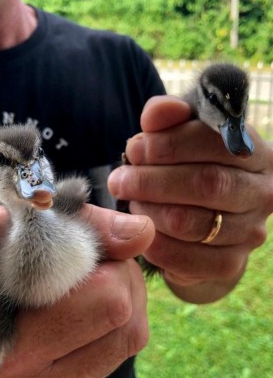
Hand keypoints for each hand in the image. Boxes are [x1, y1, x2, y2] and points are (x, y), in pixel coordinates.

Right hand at [0, 205, 154, 377]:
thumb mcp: (9, 233)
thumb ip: (79, 225)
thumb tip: (143, 231)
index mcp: (13, 345)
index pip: (108, 298)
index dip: (110, 257)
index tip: (92, 239)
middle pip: (127, 318)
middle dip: (120, 275)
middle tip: (91, 258)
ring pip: (133, 334)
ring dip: (124, 294)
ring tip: (90, 278)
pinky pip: (122, 346)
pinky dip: (118, 315)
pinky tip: (89, 303)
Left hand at [108, 95, 272, 302]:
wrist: (205, 214)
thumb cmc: (191, 165)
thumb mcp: (181, 133)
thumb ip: (169, 117)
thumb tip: (154, 114)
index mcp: (254, 153)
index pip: (216, 142)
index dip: (169, 144)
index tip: (134, 149)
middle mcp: (262, 193)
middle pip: (206, 184)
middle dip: (152, 181)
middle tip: (120, 181)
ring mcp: (250, 232)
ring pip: (192, 224)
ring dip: (149, 212)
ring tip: (130, 203)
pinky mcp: (230, 264)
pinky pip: (187, 259)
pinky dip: (155, 244)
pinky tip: (140, 229)